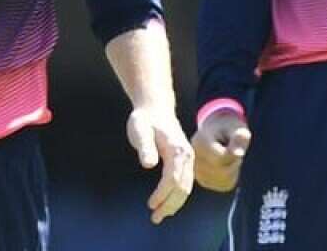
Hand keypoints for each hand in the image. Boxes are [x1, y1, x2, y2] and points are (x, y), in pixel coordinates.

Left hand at [127, 106, 193, 223]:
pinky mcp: (184, 160)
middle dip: (170, 205)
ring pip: (186, 187)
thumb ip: (145, 146)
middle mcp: (186, 155)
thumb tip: (149, 164)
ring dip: (174, 204)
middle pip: (183, 186)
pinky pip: (185, 182)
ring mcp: (188, 158)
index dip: (163, 194)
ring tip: (159, 215)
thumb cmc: (145, 120)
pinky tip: (167, 204)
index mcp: (177, 149)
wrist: (155, 108)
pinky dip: (177, 196)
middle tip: (155, 218)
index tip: (150, 204)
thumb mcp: (139, 129)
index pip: (173, 178)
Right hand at [191, 109, 250, 192]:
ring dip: (233, 169)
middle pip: (223, 171)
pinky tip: (226, 165)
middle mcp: (192, 160)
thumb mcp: (237, 129)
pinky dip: (231, 176)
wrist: (217, 134)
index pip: (221, 158)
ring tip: (227, 156)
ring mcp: (196, 173)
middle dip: (234, 162)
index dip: (234, 153)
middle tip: (231, 149)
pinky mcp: (204, 182)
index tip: (233, 143)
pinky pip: (225, 184)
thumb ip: (240, 138)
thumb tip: (238, 153)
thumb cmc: (228, 130)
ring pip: (224, 179)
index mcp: (198, 142)